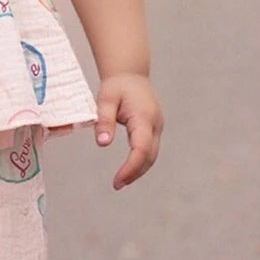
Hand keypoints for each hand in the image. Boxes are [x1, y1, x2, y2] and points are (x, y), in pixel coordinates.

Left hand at [94, 72, 161, 189]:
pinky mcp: (153, 129)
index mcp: (144, 117)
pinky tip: (128, 170)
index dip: (131, 167)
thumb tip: (103, 144)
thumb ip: (104, 120)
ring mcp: (157, 127)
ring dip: (138, 170)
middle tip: (117, 185)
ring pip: (152, 155)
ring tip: (120, 181)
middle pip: (149, 156)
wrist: (131, 75)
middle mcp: (155, 124)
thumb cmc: (117, 86)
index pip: (141, 149)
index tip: (118, 180)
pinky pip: (150, 150)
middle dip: (134, 173)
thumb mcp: (105, 100)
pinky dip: (141, 162)